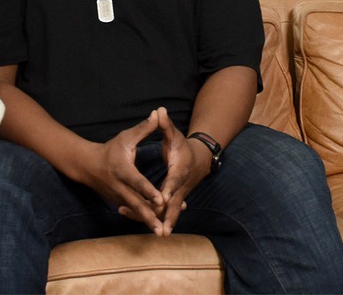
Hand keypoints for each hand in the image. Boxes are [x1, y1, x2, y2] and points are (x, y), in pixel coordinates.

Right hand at [81, 110, 169, 235]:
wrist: (87, 165)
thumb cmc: (110, 149)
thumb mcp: (125, 137)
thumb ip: (143, 128)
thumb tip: (158, 114)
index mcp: (122, 170)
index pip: (137, 182)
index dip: (148, 190)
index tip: (160, 199)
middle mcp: (119, 186)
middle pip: (135, 204)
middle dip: (148, 216)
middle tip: (161, 228)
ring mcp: (117, 197)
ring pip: (134, 212)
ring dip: (147, 221)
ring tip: (162, 231)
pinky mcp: (118, 203)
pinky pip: (132, 212)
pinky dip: (144, 218)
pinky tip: (158, 224)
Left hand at [154, 108, 200, 234]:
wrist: (198, 159)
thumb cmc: (183, 146)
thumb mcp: (174, 134)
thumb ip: (165, 124)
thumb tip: (159, 109)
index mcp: (179, 170)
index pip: (174, 181)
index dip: (169, 189)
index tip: (163, 198)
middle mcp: (181, 186)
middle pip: (175, 203)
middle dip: (169, 216)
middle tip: (161, 229)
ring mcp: (179, 195)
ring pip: (172, 212)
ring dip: (163, 221)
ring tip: (155, 233)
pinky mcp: (175, 201)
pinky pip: (166, 212)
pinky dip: (157, 218)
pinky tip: (143, 224)